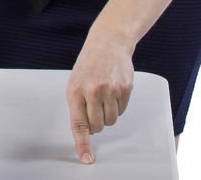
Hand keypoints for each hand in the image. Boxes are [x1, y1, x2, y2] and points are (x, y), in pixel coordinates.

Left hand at [65, 34, 133, 164]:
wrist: (107, 42)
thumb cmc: (88, 66)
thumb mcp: (75, 83)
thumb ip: (78, 107)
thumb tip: (86, 132)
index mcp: (75, 90)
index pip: (79, 124)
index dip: (82, 143)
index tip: (86, 158)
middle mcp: (93, 91)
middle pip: (98, 126)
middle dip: (96, 124)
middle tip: (94, 109)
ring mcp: (110, 89)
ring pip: (111, 120)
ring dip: (108, 115)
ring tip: (103, 97)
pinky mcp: (125, 87)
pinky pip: (122, 110)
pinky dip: (118, 106)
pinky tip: (113, 90)